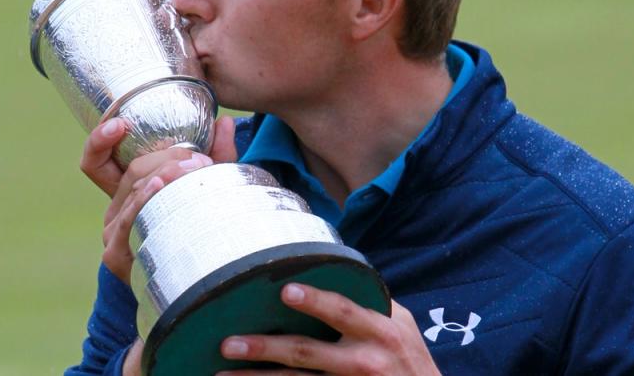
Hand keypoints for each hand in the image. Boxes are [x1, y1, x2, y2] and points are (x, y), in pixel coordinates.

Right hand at [80, 115, 237, 282]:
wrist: (192, 286)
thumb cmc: (196, 229)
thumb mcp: (203, 189)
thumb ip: (216, 156)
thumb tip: (227, 123)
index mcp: (126, 192)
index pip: (95, 161)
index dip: (100, 140)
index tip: (121, 123)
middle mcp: (113, 210)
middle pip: (134, 170)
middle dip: (168, 156)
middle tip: (200, 158)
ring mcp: (112, 233)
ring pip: (134, 189)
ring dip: (167, 173)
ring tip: (197, 169)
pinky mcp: (116, 255)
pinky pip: (128, 220)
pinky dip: (144, 199)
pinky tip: (158, 186)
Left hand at [216, 284, 439, 375]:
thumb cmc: (411, 357)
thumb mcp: (402, 324)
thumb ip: (371, 301)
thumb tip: (336, 268)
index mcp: (379, 332)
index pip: (343, 312)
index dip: (315, 301)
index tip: (285, 291)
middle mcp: (362, 361)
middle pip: (306, 353)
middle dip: (265, 348)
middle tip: (229, 342)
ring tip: (221, 372)